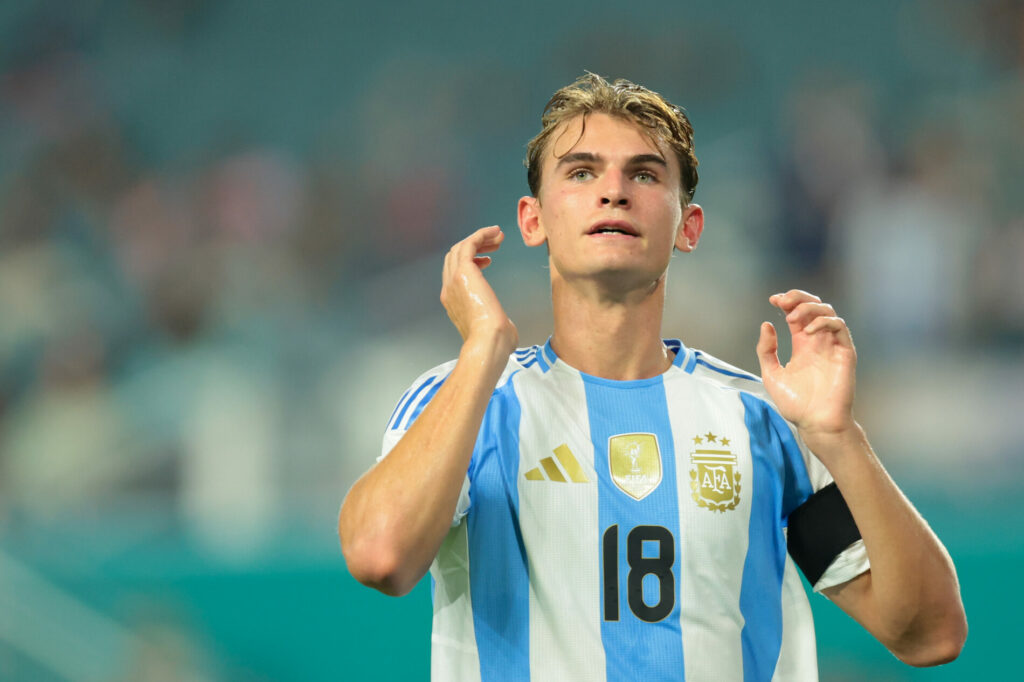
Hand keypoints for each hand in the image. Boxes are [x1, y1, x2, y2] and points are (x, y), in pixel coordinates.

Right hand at [441, 226, 517, 353]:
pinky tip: (495, 232)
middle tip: (495, 244)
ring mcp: (454, 280)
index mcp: (453, 302)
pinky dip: (481, 235)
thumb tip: (507, 328)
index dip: (471, 262)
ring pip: (460, 248)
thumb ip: (496, 323)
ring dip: (479, 239)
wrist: (488, 342)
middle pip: (455, 257)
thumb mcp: (494, 329)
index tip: (489, 259)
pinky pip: (469, 244)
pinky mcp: (463, 272)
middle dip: (475, 247)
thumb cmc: (495, 342)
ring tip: (498, 236)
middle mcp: (449, 289)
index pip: (455, 273)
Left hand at [755, 290, 857, 445]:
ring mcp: (832, 346)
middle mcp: (818, 342)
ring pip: (828, 311)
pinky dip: (823, 322)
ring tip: (791, 319)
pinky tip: (808, 332)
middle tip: (782, 300)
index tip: (773, 300)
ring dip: (809, 308)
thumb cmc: (796, 404)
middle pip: (814, 306)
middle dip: (798, 297)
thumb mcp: (772, 374)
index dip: (787, 301)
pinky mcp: (844, 353)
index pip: (797, 314)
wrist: (815, 423)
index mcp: (802, 345)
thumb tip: (766, 324)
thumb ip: (766, 350)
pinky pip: (839, 327)